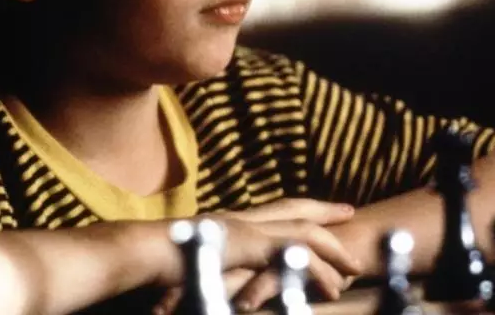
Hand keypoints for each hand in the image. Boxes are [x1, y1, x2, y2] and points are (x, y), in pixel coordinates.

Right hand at [151, 199, 360, 312]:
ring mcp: (247, 230)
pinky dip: (317, 270)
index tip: (323, 207)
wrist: (140, 252)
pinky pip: (294, 257)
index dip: (300, 207)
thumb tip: (229, 272)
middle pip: (295, 208)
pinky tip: (332, 286)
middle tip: (351, 212)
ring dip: (331, 249)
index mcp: (233, 220)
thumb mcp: (195, 258)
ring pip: (303, 234)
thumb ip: (216, 260)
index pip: (274, 207)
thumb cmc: (158, 258)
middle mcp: (244, 219)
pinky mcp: (249, 249)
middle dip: (325, 211)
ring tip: (354, 268)